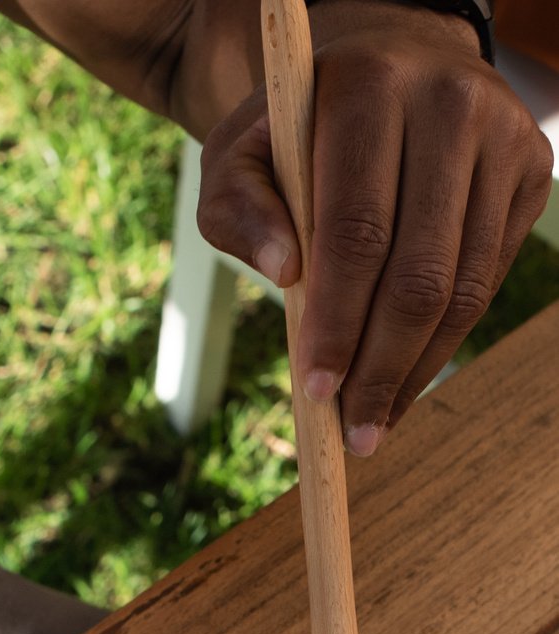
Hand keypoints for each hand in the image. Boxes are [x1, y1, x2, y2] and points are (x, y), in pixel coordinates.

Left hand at [196, 0, 553, 451]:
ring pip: (462, 287)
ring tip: (374, 423)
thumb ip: (238, 210)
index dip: (337, 322)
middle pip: (419, 272)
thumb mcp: (238, 157)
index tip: (315, 389)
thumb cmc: (296, 134)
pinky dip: (444, 344)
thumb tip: (284, 274)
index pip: (356, 231)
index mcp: (367, 89)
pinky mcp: (529, 173)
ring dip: (416, 370)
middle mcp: (449, 103)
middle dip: (381, 366)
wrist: (386, 68)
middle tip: (352, 432)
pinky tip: (404, 382)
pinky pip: (487, 282)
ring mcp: (501, 137)